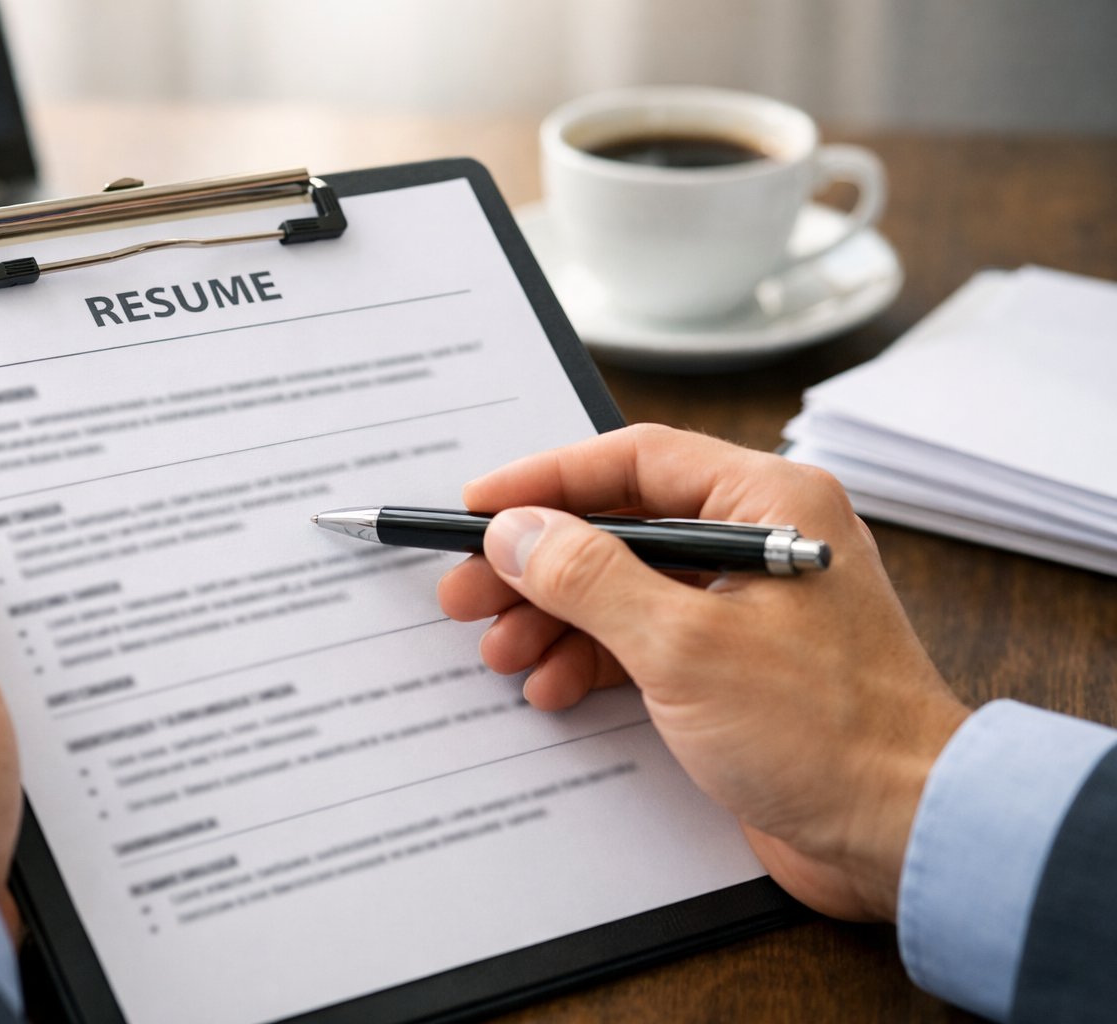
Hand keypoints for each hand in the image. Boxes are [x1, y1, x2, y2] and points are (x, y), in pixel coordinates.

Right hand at [437, 424, 968, 920]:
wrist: (902, 832)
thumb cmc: (826, 731)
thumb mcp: (684, 645)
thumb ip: (590, 579)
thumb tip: (517, 532)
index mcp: (768, 503)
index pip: (634, 460)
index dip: (546, 481)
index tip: (479, 508)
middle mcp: (759, 540)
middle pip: (619, 528)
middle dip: (538, 564)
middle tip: (468, 591)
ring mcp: (747, 606)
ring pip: (624, 589)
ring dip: (555, 619)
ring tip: (500, 652)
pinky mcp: (736, 666)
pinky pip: (645, 641)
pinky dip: (592, 660)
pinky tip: (551, 686)